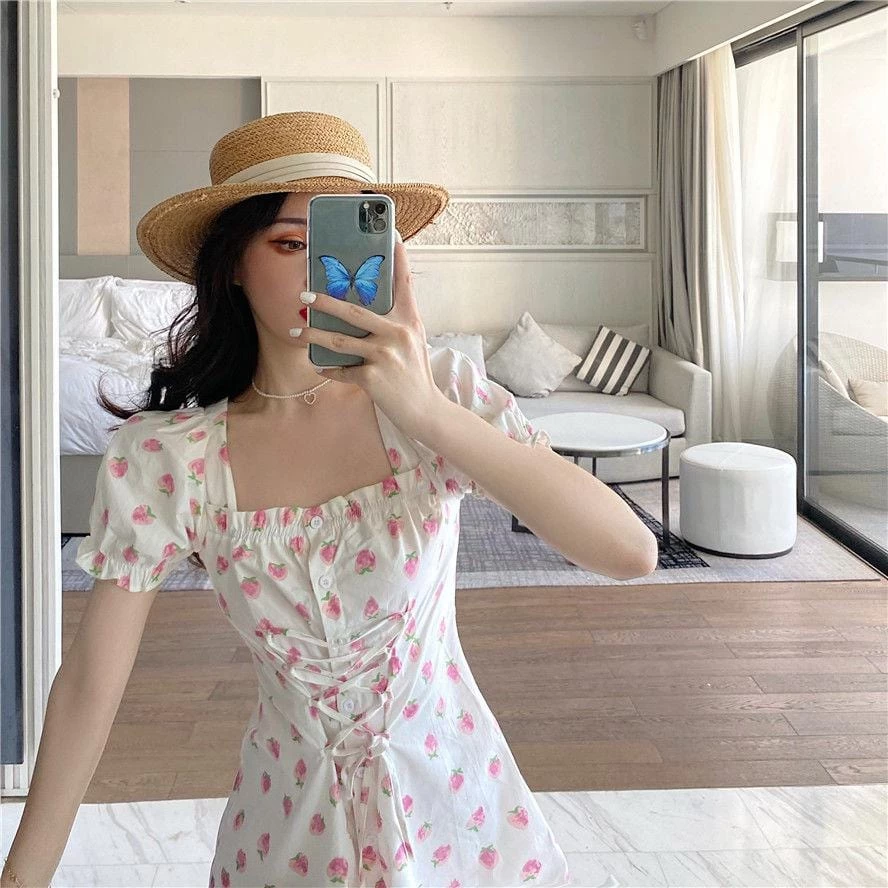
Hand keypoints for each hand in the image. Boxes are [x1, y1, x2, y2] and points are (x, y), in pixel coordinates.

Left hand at [298, 237, 445, 440]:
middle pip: (354, 311)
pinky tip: (320, 366)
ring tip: (297, 330)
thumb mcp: (412, 343)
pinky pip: (343, 369)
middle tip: (304, 294)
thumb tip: (360, 310)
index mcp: (410, 321)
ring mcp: (385, 355)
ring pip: (340, 341)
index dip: (399, 258)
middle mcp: (398, 333)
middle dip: (325, 301)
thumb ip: (393, 324)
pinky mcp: (373, 377)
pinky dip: (330, 369)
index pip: (405, 284)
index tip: (392, 235)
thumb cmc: (414, 376)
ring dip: (314, 335)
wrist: (426, 411)